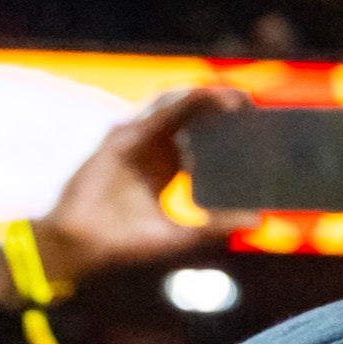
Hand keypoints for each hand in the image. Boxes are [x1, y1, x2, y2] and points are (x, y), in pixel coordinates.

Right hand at [0, 83, 248, 307]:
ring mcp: (136, 139)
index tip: (257, 129)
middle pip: (191, 117)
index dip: (227, 131)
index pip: (200, 139)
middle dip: (221, 108)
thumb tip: (260, 220)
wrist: (82, 246)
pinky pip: (157, 111)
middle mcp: (151, 148)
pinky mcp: (122, 136)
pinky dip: (185, 102)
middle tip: (253, 106)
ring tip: (239, 98)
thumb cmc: (124, 243)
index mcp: (165, 168)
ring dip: (207, 97)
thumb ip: (217, 225)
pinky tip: (209, 98)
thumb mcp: (181, 235)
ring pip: (176, 106)